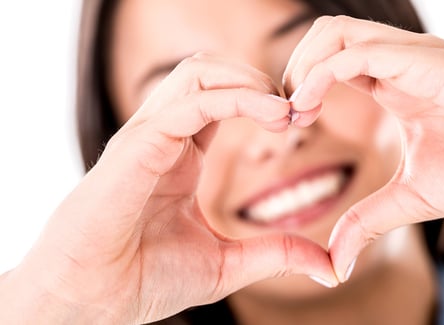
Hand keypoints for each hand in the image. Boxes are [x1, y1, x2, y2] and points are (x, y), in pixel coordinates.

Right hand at [3, 53, 334, 323]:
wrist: (94, 300)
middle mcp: (165, 136)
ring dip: (248, 79)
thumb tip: (328, 268)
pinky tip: (269, 114)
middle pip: (211, 72)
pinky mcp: (139, 143)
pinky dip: (234, 97)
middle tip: (295, 110)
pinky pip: (190, 102)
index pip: (223, 100)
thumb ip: (276, 255)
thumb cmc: (146, 278)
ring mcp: (150, 135)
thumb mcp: (226, 264)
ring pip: (198, 72)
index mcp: (181, 155)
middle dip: (258, 80)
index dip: (264, 102)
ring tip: (283, 109)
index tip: (299, 122)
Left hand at [283, 15, 443, 282]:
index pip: (331, 58)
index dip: (302, 84)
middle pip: (325, 34)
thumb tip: (338, 264)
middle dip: (294, 68)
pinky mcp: (422, 61)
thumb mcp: (410, 199)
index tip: (291, 122)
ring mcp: (408, 56)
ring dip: (302, 66)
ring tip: (298, 109)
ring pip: (333, 31)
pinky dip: (319, 74)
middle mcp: (397, 60)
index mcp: (393, 81)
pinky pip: (354, 53)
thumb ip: (367, 222)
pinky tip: (308, 107)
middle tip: (288, 112)